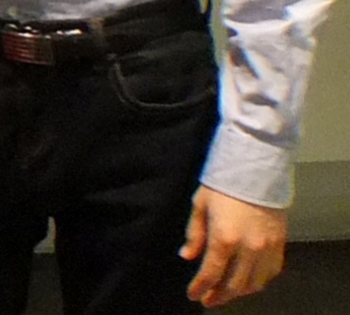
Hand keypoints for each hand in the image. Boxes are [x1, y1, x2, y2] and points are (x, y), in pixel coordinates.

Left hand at [182, 186, 286, 306]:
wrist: (256, 168)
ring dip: (240, 292)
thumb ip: (194, 235)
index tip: (193, 294)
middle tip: (209, 300)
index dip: (200, 287)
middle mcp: (248, 247)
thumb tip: (187, 256)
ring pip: (255, 283)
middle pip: (234, 284)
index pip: (211, 273)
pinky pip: (272, 271)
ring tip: (226, 293)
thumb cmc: (223, 183)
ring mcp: (267, 247)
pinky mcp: (281, 243)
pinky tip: (249, 282)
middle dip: (219, 295)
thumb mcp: (200, 205)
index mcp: (224, 238)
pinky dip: (260, 281)